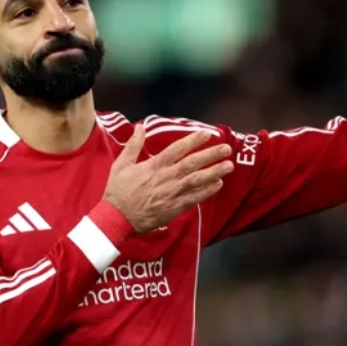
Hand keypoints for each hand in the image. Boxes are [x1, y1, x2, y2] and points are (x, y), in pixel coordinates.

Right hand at [102, 125, 233, 233]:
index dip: (193, 140)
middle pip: (192, 163)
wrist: (117, 218)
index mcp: (154, 166)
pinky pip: (194, 198)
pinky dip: (207, 191)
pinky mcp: (174, 208)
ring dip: (214, 172)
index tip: (207, 134)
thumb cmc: (118, 191)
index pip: (177, 149)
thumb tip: (140, 127)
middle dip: (211, 155)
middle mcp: (166, 177)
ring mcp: (172, 193)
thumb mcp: (121, 165)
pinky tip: (218, 184)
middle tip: (227, 148)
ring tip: (229, 165)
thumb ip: (133, 145)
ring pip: (197, 180)